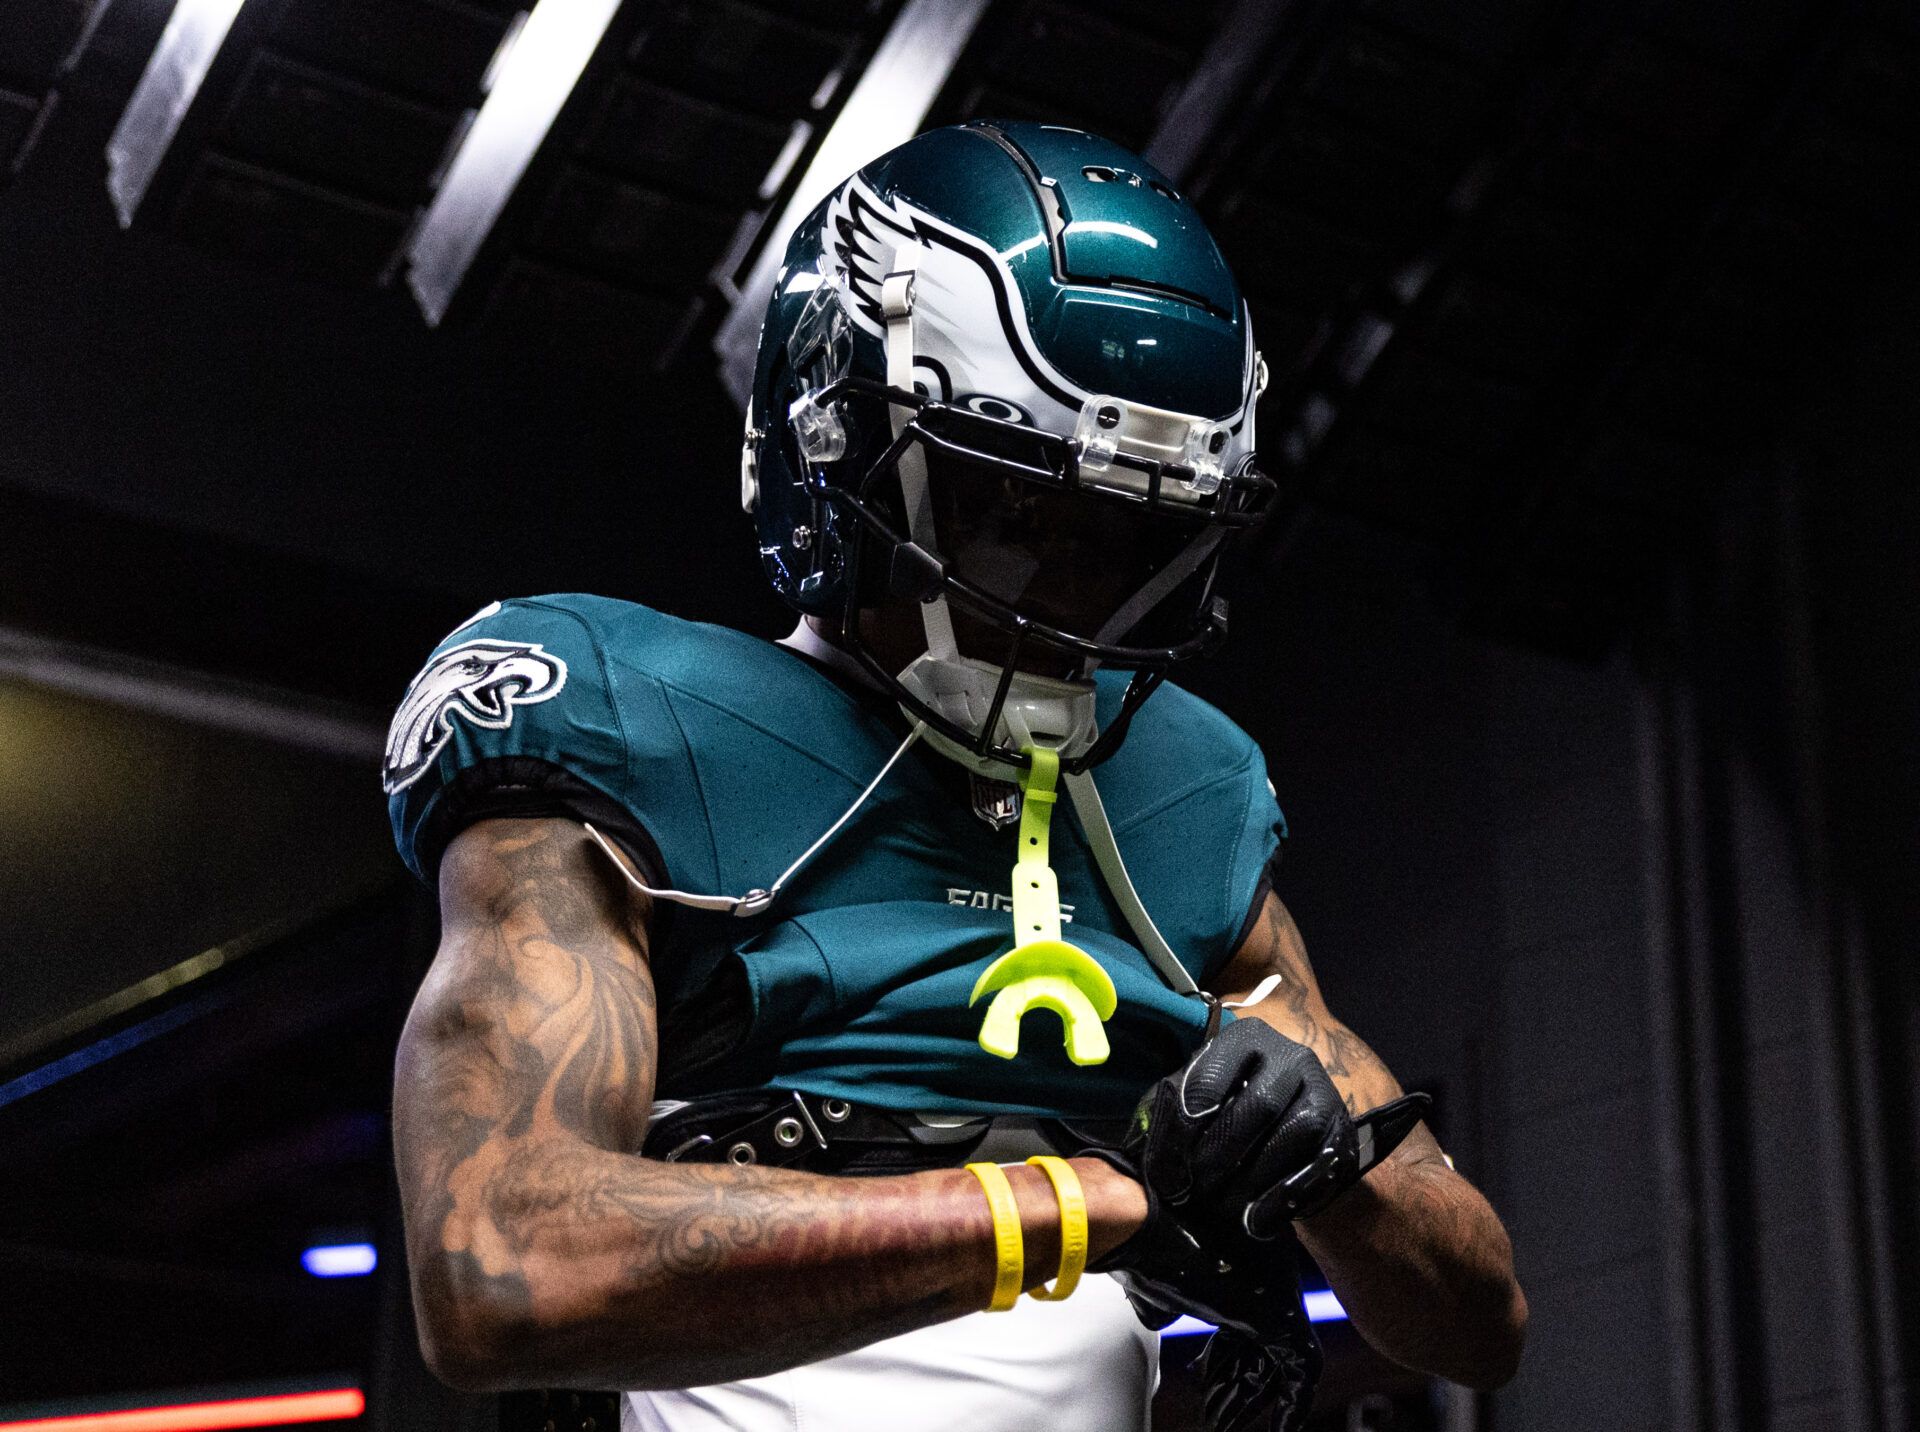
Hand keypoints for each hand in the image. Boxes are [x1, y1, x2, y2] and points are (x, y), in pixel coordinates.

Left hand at [1144, 1016, 1359, 1234]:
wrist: (1290, 1124)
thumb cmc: (1228, 1109)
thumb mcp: (1197, 1098)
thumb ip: (1173, 1114)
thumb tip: (1158, 1161)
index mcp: (1246, 1038)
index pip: (1210, 1078)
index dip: (1184, 1130)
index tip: (1169, 1171)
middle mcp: (1291, 1055)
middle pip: (1259, 1105)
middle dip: (1222, 1154)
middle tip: (1196, 1191)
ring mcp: (1323, 1091)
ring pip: (1295, 1132)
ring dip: (1254, 1177)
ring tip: (1222, 1207)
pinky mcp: (1342, 1130)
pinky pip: (1319, 1164)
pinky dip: (1283, 1196)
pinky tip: (1256, 1218)